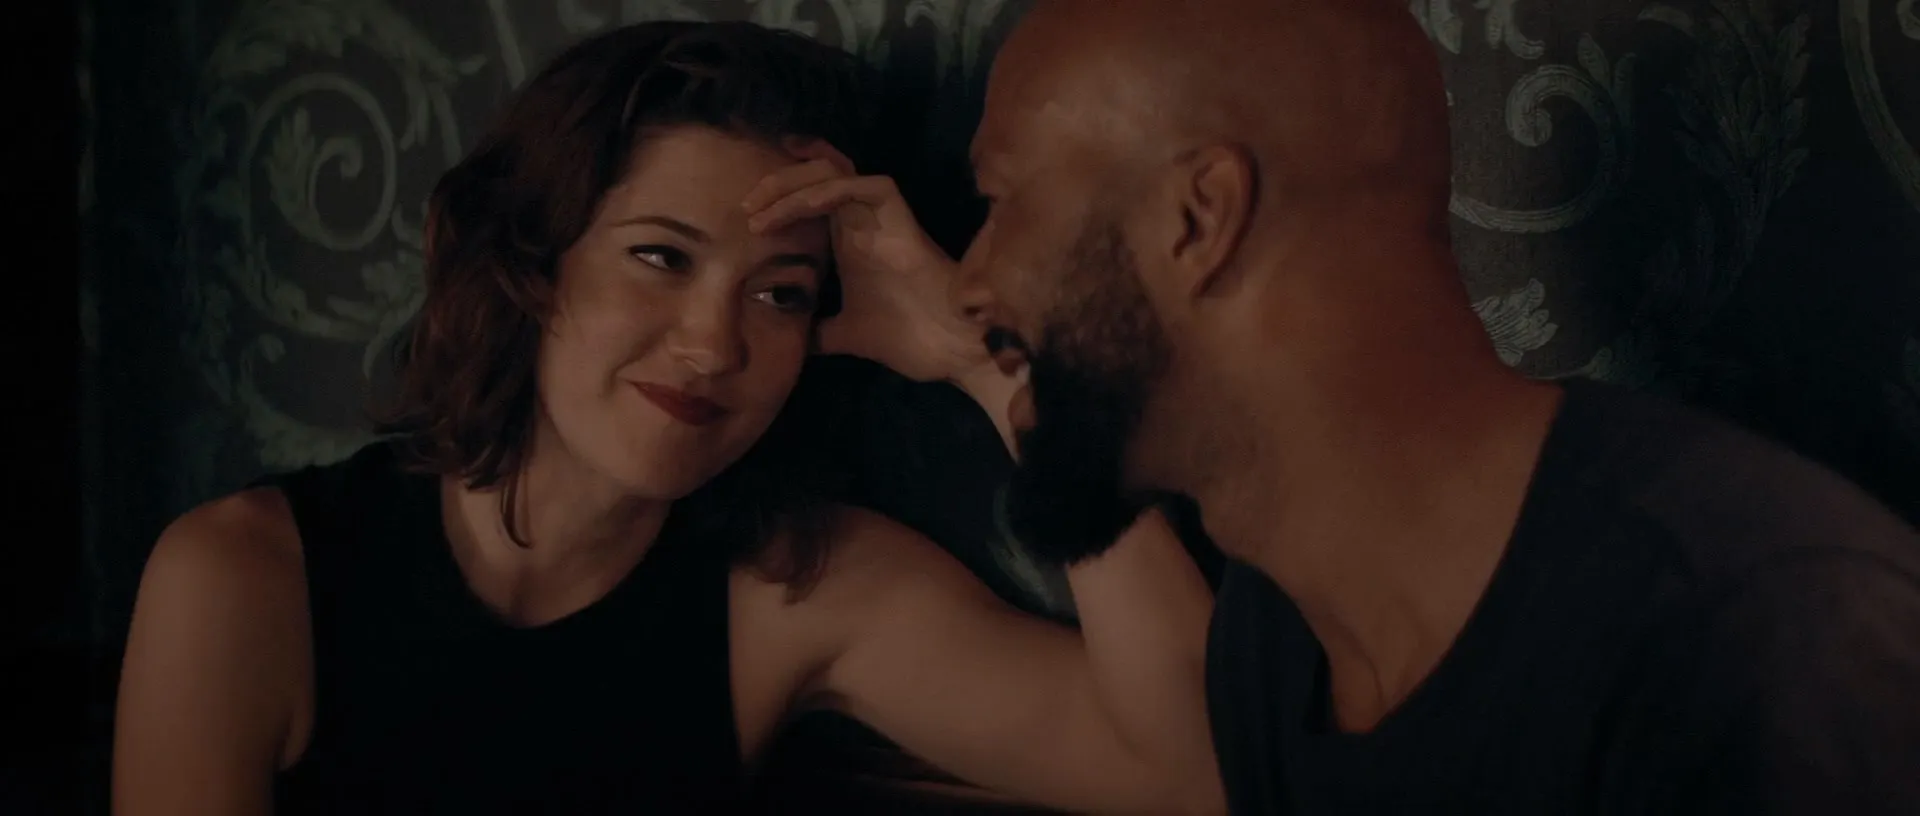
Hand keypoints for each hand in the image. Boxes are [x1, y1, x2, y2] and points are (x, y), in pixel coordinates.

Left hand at [744, 140, 986, 382]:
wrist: (949, 350)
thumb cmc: (908, 338)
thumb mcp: (846, 334)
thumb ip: (822, 329)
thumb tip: (795, 341)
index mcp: (850, 239)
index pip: (810, 196)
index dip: (777, 195)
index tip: (744, 216)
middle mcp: (862, 219)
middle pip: (815, 173)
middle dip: (775, 183)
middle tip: (745, 208)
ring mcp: (880, 213)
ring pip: (832, 169)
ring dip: (790, 185)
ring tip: (757, 211)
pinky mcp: (898, 213)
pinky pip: (857, 183)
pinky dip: (822, 191)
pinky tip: (793, 211)